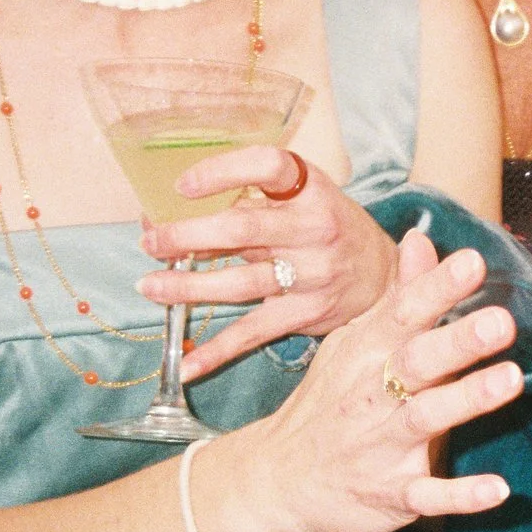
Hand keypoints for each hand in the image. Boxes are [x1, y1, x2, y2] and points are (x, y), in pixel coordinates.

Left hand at [133, 147, 396, 382]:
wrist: (382, 275)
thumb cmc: (328, 227)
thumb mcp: (304, 198)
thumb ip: (254, 201)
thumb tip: (177, 215)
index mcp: (311, 189)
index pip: (268, 167)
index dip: (221, 173)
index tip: (181, 186)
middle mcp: (314, 229)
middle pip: (242, 230)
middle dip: (186, 237)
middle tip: (150, 242)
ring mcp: (312, 274)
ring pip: (239, 283)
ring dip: (187, 287)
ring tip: (150, 287)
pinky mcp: (306, 314)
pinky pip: (254, 333)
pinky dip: (217, 352)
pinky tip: (186, 363)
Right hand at [196, 227, 524, 531]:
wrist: (274, 478)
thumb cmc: (330, 400)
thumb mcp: (356, 342)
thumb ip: (400, 295)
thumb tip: (423, 237)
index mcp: (369, 352)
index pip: (405, 313)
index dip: (439, 288)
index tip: (473, 263)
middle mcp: (374, 394)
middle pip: (418, 361)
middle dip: (458, 341)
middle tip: (501, 321)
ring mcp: (381, 445)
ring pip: (426, 419)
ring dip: (467, 400)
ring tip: (511, 380)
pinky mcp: (391, 494)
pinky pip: (428, 495)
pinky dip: (462, 495)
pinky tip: (499, 490)